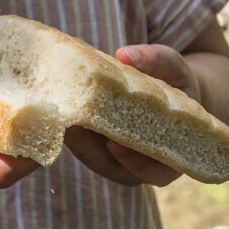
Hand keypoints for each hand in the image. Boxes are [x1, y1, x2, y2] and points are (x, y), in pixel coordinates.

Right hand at [0, 55, 38, 198]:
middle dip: (37, 130)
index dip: (29, 144)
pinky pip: (10, 150)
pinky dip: (19, 125)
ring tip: (35, 87)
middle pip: (18, 165)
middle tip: (50, 87)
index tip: (45, 108)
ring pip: (18, 158)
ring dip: (31, 126)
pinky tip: (17, 97)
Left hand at [63, 44, 196, 187]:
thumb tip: (125, 55)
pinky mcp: (94, 144)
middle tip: (73, 126)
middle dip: (91, 149)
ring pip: (91, 157)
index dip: (136, 163)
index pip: (158, 172)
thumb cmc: (172, 76)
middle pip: (114, 167)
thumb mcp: (171, 64)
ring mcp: (115, 157)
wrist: (160, 81)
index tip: (115, 144)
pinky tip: (56, 108)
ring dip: (74, 140)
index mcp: (171, 150)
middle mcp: (141, 161)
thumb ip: (155, 60)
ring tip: (60, 114)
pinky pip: (80, 144)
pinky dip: (68, 128)